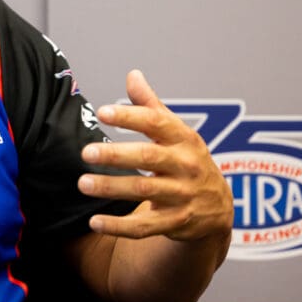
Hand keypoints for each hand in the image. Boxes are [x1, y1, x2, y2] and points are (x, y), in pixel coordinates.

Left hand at [77, 69, 232, 241]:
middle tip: (86, 152)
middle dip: (116, 155)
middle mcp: (186, 166)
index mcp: (184, 138)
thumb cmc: (187, 160)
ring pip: (144, 191)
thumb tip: (132, 75)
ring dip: (112, 188)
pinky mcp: (176, 222)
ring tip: (82, 183)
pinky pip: (145, 227)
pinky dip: (119, 226)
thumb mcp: (177, 132)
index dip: (130, 117)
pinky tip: (94, 222)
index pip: (156, 123)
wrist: (218, 207)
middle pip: (149, 158)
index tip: (102, 112)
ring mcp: (183, 195)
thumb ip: (151, 106)